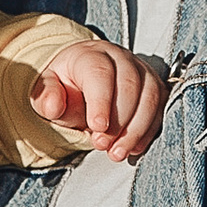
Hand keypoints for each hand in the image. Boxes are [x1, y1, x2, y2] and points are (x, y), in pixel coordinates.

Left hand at [34, 41, 167, 160]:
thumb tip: (52, 105)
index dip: (101, 101)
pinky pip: (160, 108)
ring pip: (150, 96)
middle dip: (119, 120)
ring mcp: (140, 71)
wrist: (80, 80)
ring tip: (117, 152)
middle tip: (101, 144)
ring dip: (136, 130)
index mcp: (90, 54)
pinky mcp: (154, 87)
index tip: (97, 127)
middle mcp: (119, 58)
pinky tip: (133, 147)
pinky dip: (148, 131)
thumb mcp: (48, 90)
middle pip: (130, 84)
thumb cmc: (66, 85)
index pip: (100, 72)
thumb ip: (47, 97)